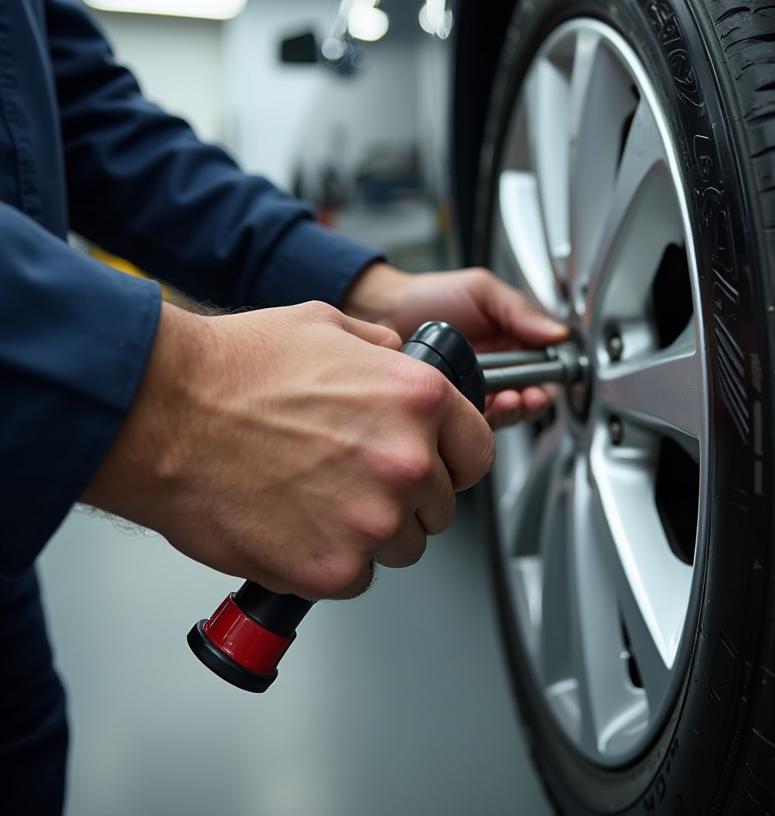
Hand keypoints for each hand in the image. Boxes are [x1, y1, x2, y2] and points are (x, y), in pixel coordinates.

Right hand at [83, 300, 494, 598]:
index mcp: (419, 400)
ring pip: (402, 547)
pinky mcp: (332, 569)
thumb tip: (400, 361)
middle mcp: (407, 462)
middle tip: (355, 479)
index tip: (436, 465)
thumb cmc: (235, 369)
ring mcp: (373, 521)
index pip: (478, 451)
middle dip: (407, 497)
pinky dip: (332, 562)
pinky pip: (356, 578)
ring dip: (372, 532)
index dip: (453, 459)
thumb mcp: (327, 326)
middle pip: (440, 506)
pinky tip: (297, 525)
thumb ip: (383, 350)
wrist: (165, 414)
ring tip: (319, 500)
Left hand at [344, 263, 567, 427]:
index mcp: (510, 340)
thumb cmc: (429, 296)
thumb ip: (520, 311)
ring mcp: (475, 389)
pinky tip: (483, 406)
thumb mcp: (482, 292)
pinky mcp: (454, 407)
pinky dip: (485, 419)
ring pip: (506, 411)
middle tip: (531, 395)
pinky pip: (477, 422)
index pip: (544, 364)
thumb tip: (556, 332)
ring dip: (513, 409)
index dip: (552, 374)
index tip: (552, 377)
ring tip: (509, 399)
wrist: (383, 310)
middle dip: (534, 398)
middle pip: (530, 394)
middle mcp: (496, 368)